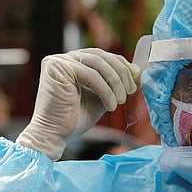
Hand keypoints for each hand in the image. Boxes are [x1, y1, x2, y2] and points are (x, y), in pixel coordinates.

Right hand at [16, 48, 139, 159]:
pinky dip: (105, 90)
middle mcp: (63, 58)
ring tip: (120, 101)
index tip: (135, 79)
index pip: (102, 55)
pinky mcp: (56, 68)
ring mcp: (57, 61)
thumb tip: (137, 70)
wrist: (55, 135)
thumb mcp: (101, 96)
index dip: (121, 64)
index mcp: (72, 62)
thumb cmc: (75, 119)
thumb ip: (114, 82)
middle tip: (131, 90)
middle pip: (101, 56)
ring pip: (97, 63)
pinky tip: (110, 105)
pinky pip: (90, 74)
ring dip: (115, 83)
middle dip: (121, 73)